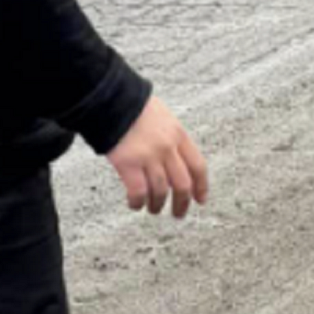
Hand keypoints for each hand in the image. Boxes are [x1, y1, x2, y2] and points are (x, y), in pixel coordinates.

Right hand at [107, 97, 210, 218]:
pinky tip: (135, 204)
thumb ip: (172, 139)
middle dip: (182, 203)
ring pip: (161, 191)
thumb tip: (176, 162)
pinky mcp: (128, 163)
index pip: (198, 166)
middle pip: (182, 183)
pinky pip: (138, 191)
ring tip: (153, 209)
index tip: (200, 200)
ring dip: (158, 204)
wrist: (111, 99)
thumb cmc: (134, 108)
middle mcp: (167, 147)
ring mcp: (148, 156)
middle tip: (179, 214)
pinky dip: (138, 202)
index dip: (201, 186)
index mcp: (179, 135)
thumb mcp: (164, 118)